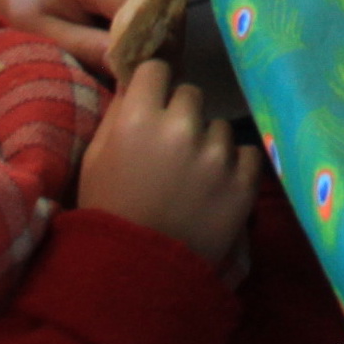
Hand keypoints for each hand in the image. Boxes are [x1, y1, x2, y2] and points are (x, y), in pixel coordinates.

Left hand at [0, 0, 147, 73]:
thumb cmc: (28, 16)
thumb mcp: (51, 38)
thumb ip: (90, 48)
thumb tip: (131, 61)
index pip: (136, 11)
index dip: (142, 43)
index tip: (138, 73)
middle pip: (151, 3)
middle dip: (148, 36)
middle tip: (136, 69)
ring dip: (149, 25)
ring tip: (130, 51)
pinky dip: (147, 14)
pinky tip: (129, 32)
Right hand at [78, 61, 262, 268]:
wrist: (135, 275)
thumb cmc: (108, 211)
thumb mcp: (95, 158)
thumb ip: (118, 113)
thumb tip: (139, 79)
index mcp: (138, 118)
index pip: (157, 68)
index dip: (155, 85)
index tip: (154, 102)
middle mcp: (181, 128)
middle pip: (192, 94)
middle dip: (181, 114)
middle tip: (171, 146)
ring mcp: (216, 156)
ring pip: (220, 126)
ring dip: (208, 143)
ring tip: (192, 176)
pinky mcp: (243, 184)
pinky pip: (248, 154)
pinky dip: (235, 167)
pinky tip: (216, 186)